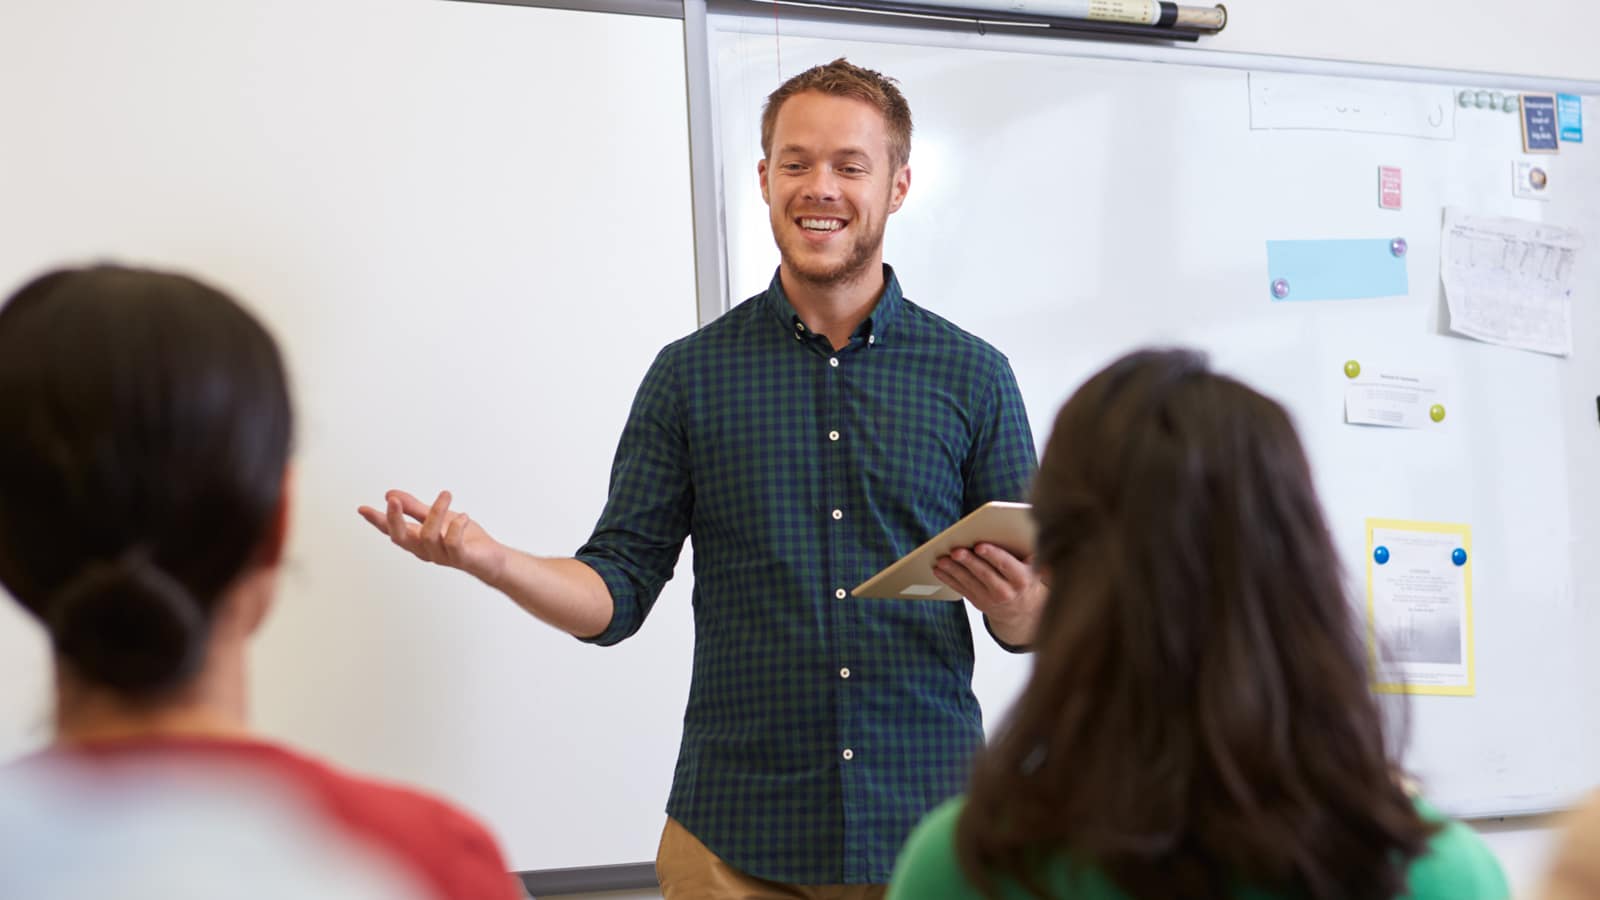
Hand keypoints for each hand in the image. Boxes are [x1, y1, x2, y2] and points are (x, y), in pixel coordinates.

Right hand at [358, 490, 507, 584]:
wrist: (491, 559)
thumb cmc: (465, 539)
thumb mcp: (437, 517)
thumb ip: (414, 508)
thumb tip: (390, 494)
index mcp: (418, 539)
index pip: (392, 530)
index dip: (377, 520)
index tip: (363, 508)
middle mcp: (425, 549)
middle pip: (402, 538)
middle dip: (395, 519)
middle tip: (393, 500)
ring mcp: (442, 555)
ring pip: (428, 535)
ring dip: (436, 512)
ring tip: (446, 496)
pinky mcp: (461, 557)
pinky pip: (453, 543)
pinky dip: (456, 527)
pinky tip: (462, 517)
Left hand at [933, 542, 1045, 647]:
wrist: (1021, 609)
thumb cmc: (1025, 578)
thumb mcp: (1034, 567)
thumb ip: (1029, 553)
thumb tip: (1020, 534)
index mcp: (1022, 579)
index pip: (1006, 564)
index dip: (992, 555)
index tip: (979, 546)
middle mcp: (1006, 591)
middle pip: (984, 573)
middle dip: (969, 561)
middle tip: (955, 550)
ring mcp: (990, 599)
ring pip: (969, 582)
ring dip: (953, 570)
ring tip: (942, 559)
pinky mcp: (977, 602)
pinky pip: (961, 589)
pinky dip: (949, 579)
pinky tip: (939, 569)